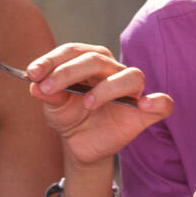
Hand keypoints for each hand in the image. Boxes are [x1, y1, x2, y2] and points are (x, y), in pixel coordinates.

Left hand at [25, 43, 172, 167]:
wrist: (80, 145)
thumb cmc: (69, 117)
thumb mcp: (53, 107)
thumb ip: (47, 94)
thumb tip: (35, 85)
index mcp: (89, 62)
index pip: (73, 51)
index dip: (52, 60)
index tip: (32, 73)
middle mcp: (112, 71)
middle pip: (97, 59)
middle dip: (68, 72)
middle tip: (48, 89)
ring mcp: (130, 91)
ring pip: (130, 77)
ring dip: (107, 88)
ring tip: (86, 103)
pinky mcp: (144, 113)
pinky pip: (163, 103)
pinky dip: (157, 102)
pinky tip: (144, 105)